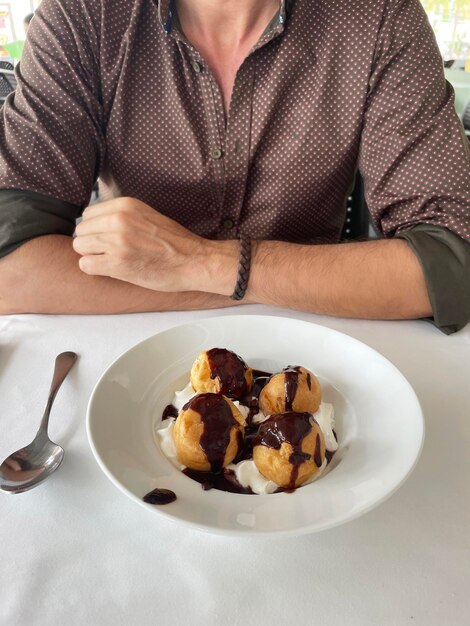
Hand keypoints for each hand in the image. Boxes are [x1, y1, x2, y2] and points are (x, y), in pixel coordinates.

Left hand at [73, 197, 237, 292]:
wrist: (194, 261)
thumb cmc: (174, 243)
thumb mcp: (146, 215)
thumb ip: (122, 215)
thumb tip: (95, 222)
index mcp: (126, 205)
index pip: (88, 214)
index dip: (95, 228)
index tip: (107, 238)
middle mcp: (119, 220)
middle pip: (81, 230)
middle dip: (91, 242)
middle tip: (109, 252)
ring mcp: (117, 242)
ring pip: (80, 246)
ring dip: (92, 255)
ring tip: (111, 261)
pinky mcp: (118, 263)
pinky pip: (85, 265)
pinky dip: (95, 269)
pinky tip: (112, 270)